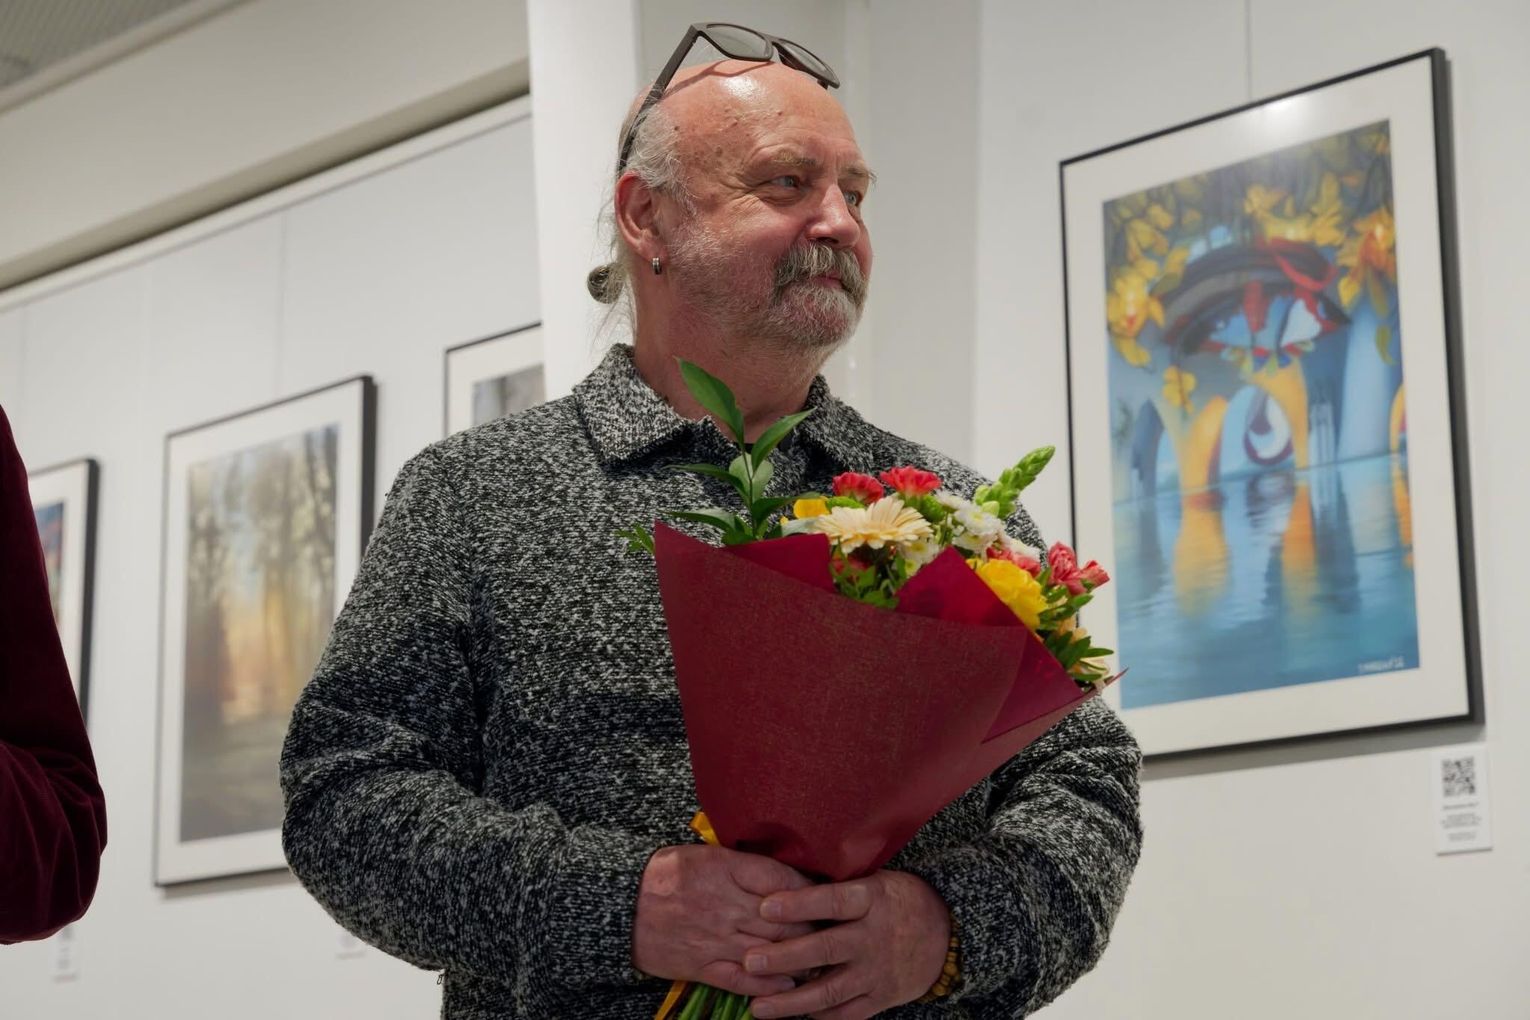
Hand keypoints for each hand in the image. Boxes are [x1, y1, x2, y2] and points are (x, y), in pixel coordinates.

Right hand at [631, 845, 816, 997]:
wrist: (619, 904)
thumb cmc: (666, 874)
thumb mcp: (705, 854)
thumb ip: (745, 864)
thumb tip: (788, 875)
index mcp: (725, 869)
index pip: (781, 878)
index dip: (809, 888)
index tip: (828, 895)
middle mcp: (724, 905)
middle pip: (783, 918)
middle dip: (813, 926)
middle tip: (836, 930)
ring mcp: (714, 938)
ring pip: (768, 950)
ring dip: (799, 957)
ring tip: (822, 960)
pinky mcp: (701, 965)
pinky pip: (741, 979)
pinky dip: (768, 984)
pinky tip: (788, 986)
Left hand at [742, 870, 950, 1018]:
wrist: (947, 935)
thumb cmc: (898, 900)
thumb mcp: (876, 881)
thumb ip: (839, 887)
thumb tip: (785, 881)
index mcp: (872, 899)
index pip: (832, 900)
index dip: (799, 904)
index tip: (764, 906)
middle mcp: (874, 937)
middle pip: (826, 948)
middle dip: (785, 957)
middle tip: (750, 961)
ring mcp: (878, 972)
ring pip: (831, 990)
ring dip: (792, 1001)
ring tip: (758, 1007)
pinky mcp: (882, 998)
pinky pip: (846, 1013)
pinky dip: (820, 1016)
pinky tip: (792, 1016)